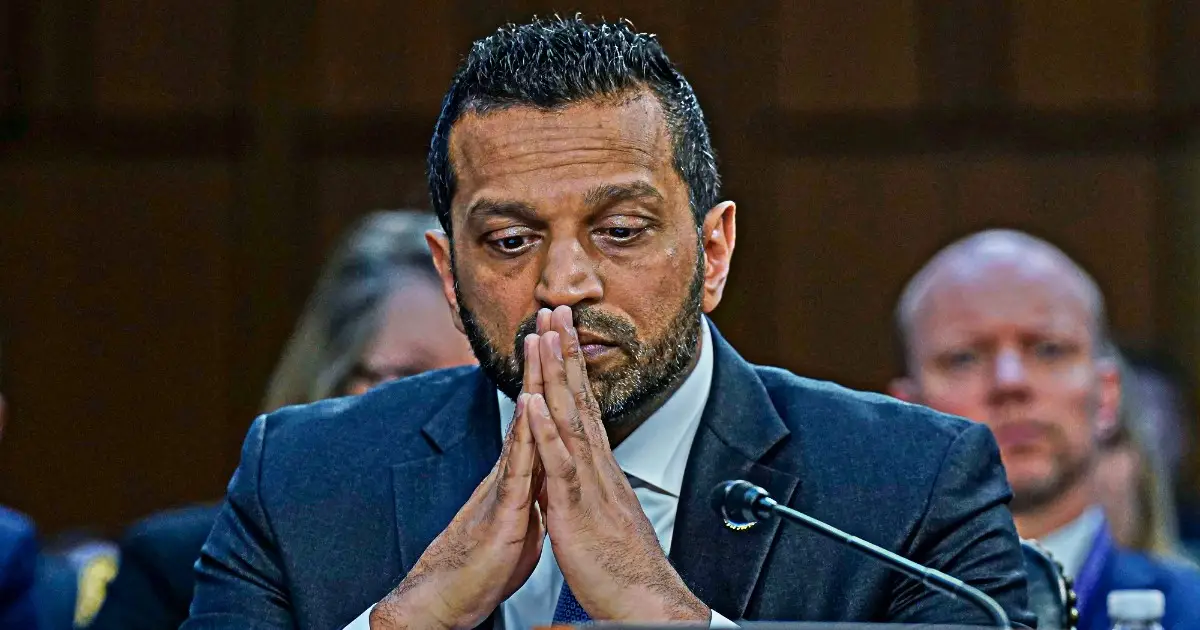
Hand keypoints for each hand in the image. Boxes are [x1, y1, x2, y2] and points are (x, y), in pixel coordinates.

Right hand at [371, 332, 548, 629]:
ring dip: (532, 382)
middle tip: (549, 315)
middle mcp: (512, 471)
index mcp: (523, 473)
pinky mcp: (503, 512)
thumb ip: (532, 496)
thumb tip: (544, 484)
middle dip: (542, 361)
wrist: (450, 599)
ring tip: (538, 341)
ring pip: (523, 425)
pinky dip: (525, 436)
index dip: (554, 379)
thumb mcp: (522, 522)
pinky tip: (528, 406)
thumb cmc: (484, 565)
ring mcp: (506, 487)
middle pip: (531, 407)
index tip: (564, 341)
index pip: (541, 416)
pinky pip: (516, 469)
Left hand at [527, 305, 708, 622]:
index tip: (559, 333)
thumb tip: (563, 472)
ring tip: (542, 336)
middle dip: (564, 352)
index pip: (582, 405)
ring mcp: (588, 482)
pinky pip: (560, 462)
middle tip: (554, 310)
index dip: (569, 367)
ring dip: (554, 374)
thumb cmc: (621, 566)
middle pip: (578, 398)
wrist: (643, 601)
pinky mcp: (578, 506)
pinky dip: (546, 429)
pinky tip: (533, 400)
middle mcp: (596, 465)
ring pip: (569, 418)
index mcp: (597, 467)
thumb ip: (579, 488)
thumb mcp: (595, 516)